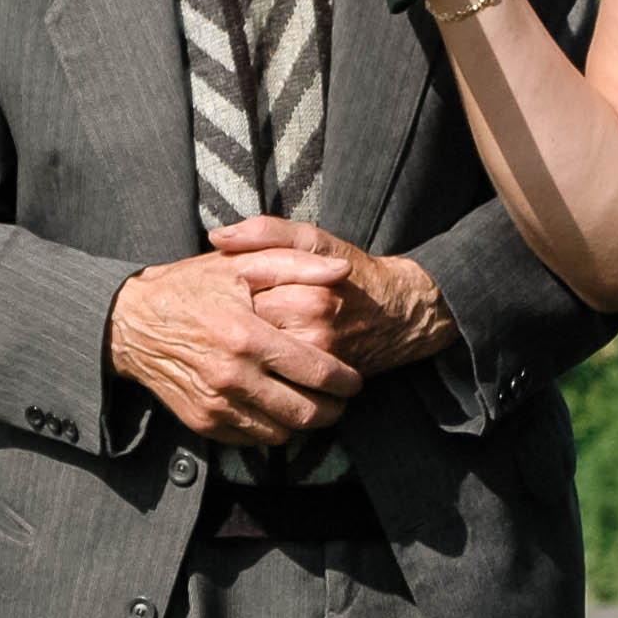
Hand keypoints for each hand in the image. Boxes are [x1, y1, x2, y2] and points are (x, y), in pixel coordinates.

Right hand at [107, 248, 366, 445]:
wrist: (131, 324)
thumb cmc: (190, 288)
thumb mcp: (240, 265)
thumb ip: (295, 264)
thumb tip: (342, 270)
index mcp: (247, 336)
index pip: (316, 372)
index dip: (345, 381)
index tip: (355, 381)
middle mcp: (232, 377)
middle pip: (304, 412)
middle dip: (333, 410)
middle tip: (342, 401)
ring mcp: (216, 404)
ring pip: (281, 432)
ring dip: (303, 423)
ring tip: (311, 404)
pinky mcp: (203, 422)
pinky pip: (252, 439)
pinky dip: (270, 428)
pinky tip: (274, 408)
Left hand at [208, 217, 455, 378]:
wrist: (401, 315)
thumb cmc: (352, 272)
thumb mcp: (313, 239)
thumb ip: (265, 232)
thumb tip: (216, 235)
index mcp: (306, 295)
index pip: (242, 299)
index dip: (232, 294)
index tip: (236, 289)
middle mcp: (312, 334)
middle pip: (247, 334)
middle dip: (237, 324)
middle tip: (238, 315)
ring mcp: (317, 364)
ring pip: (260, 359)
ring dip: (251, 348)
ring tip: (253, 334)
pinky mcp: (323, 385)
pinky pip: (277, 378)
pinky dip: (268, 366)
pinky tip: (270, 354)